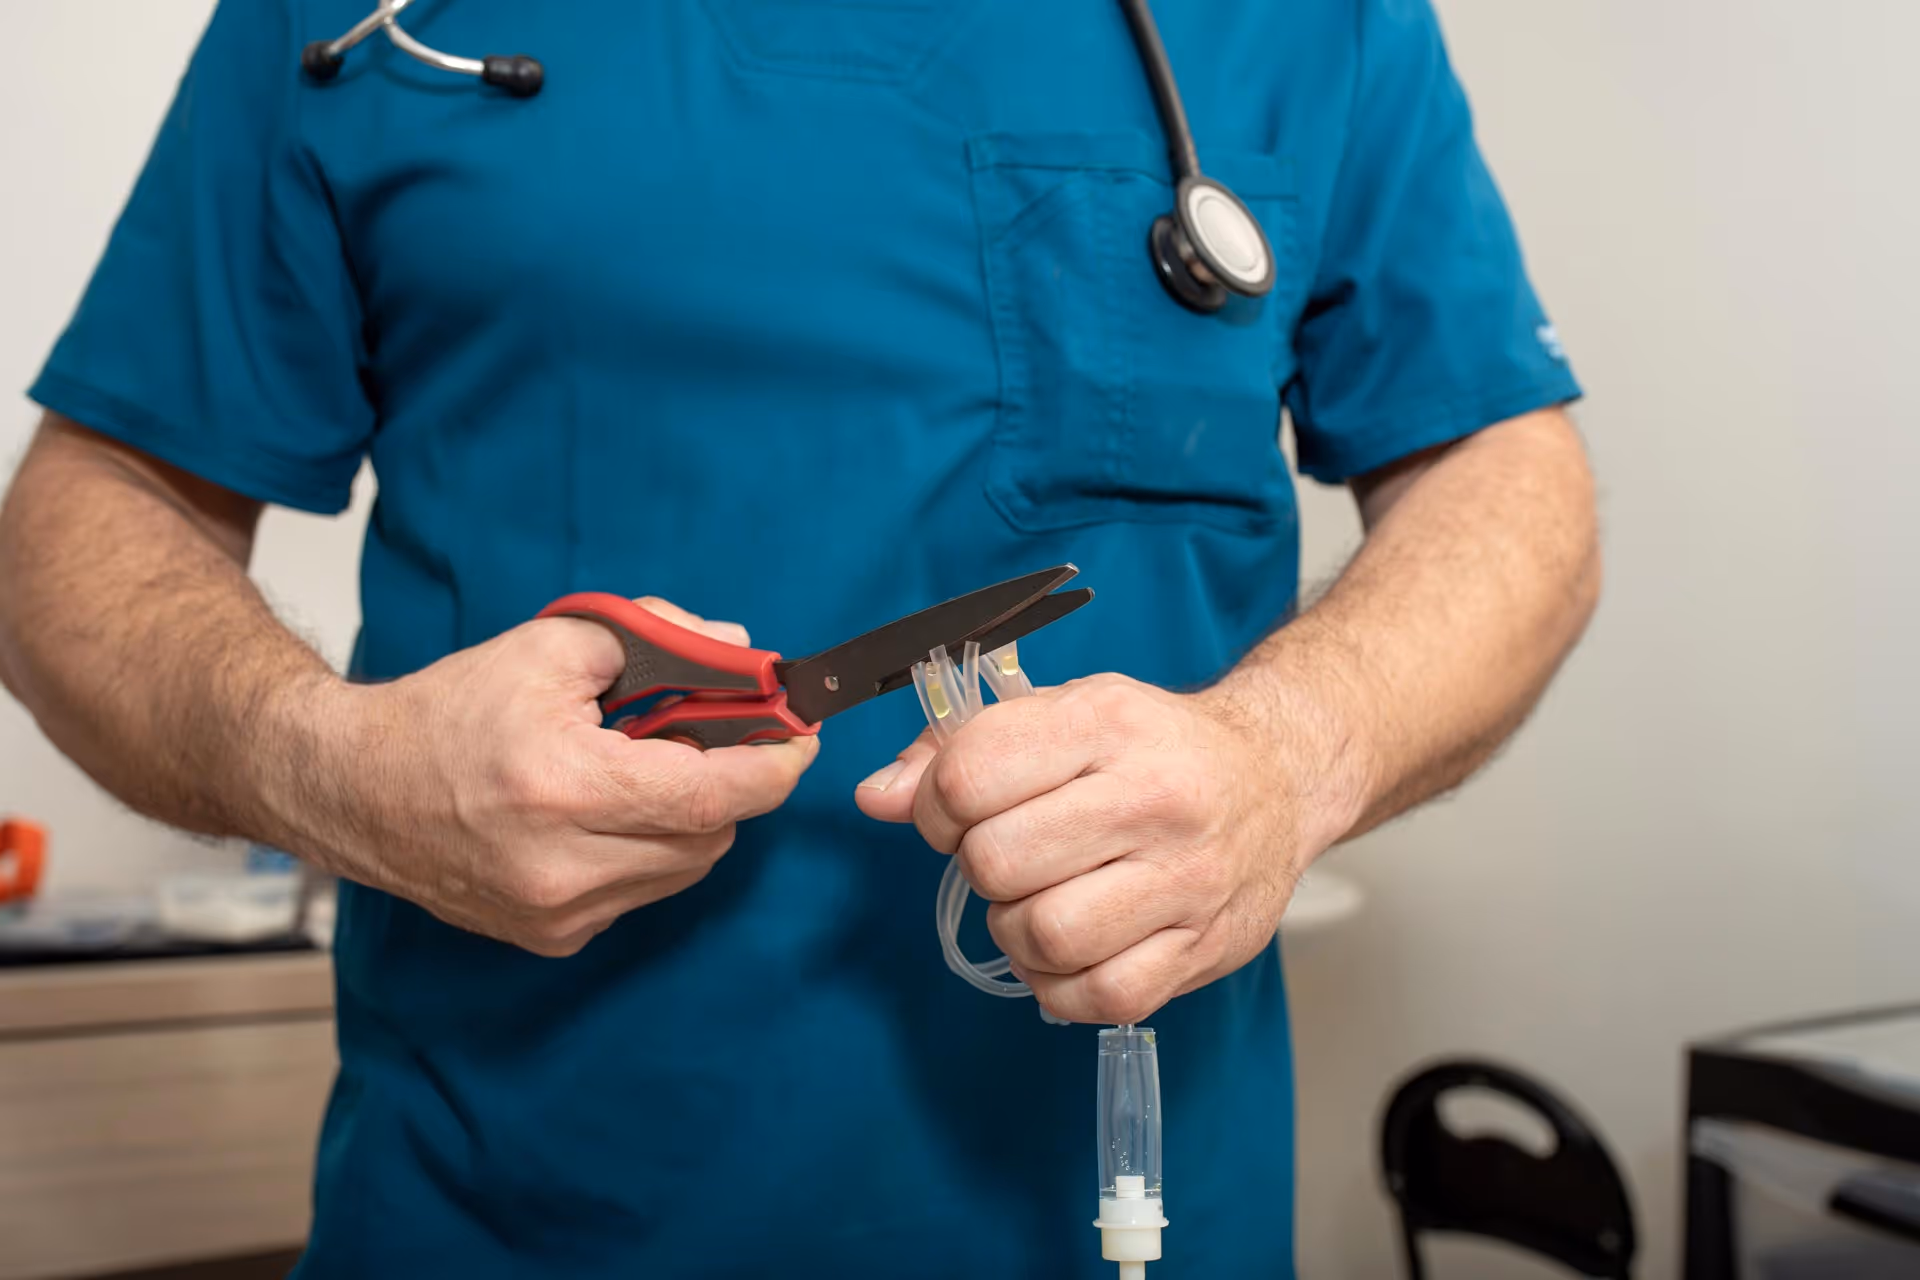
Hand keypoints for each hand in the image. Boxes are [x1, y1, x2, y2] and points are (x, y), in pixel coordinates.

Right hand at [291, 599, 817, 955]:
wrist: (353, 788)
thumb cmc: (448, 712)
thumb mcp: (550, 646)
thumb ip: (657, 639)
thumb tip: (737, 654)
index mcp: (563, 787)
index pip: (711, 795)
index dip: (771, 767)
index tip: (800, 738)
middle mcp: (562, 866)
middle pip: (709, 834)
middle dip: (729, 784)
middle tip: (719, 738)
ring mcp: (556, 913)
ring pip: (685, 869)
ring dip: (691, 820)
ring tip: (648, 772)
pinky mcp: (550, 937)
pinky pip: (642, 892)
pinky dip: (647, 852)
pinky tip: (606, 815)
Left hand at [855, 674, 1356, 1023]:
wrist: (1277, 776)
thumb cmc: (1153, 746)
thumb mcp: (1062, 713)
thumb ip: (958, 749)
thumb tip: (876, 796)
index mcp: (1105, 723)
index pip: (969, 777)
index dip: (935, 805)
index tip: (957, 810)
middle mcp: (1153, 798)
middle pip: (996, 863)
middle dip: (979, 867)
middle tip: (1006, 857)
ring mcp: (1187, 879)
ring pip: (1043, 937)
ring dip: (1017, 930)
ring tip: (1040, 902)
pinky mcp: (1206, 947)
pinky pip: (1098, 997)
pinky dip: (1062, 986)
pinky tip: (1071, 950)